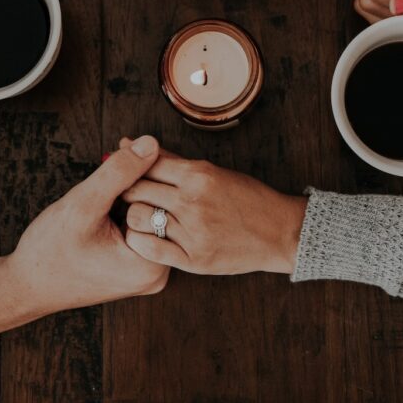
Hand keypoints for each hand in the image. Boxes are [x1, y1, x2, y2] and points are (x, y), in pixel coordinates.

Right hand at [3, 135, 169, 316]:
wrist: (28, 286)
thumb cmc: (50, 251)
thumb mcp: (84, 204)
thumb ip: (119, 173)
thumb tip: (151, 143)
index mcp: (152, 264)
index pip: (166, 201)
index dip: (147, 168)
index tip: (126, 146)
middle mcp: (157, 273)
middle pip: (162, 208)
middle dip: (141, 175)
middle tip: (120, 149)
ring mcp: (148, 272)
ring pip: (151, 215)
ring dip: (134, 189)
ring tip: (111, 172)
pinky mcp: (136, 268)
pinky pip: (141, 227)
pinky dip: (127, 205)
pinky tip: (110, 193)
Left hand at [119, 141, 307, 274]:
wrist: (278, 232)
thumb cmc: (246, 198)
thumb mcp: (212, 171)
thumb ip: (172, 160)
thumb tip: (132, 143)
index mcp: (198, 175)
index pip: (146, 164)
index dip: (129, 167)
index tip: (124, 172)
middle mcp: (193, 201)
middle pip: (136, 189)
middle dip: (126, 190)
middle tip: (125, 195)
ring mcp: (193, 231)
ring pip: (137, 218)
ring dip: (132, 215)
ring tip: (139, 216)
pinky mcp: (194, 259)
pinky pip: (149, 248)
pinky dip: (139, 241)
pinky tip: (145, 236)